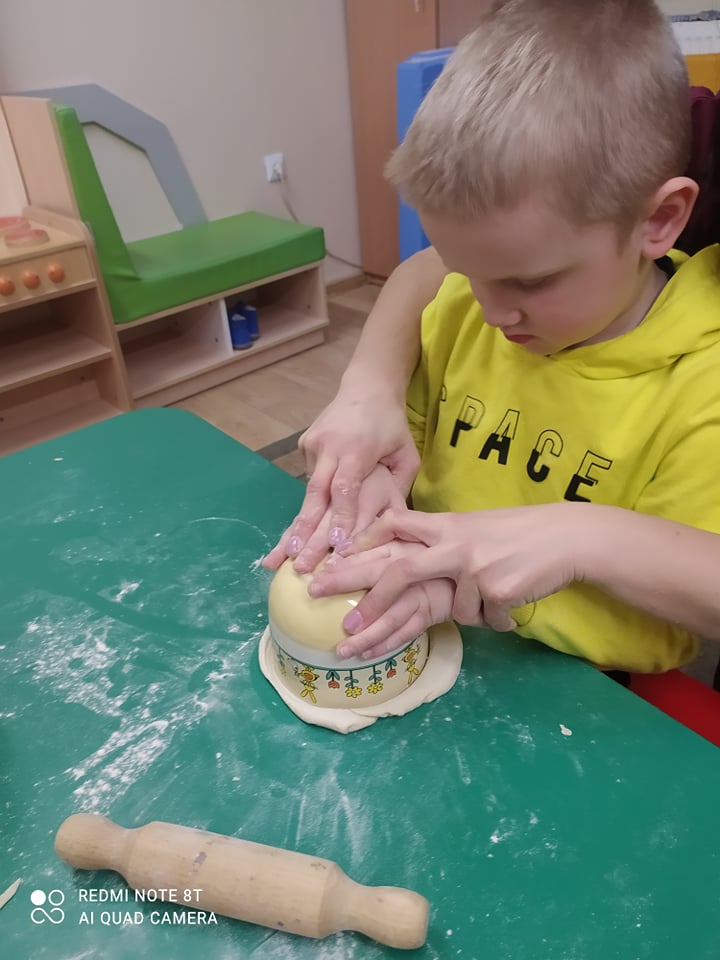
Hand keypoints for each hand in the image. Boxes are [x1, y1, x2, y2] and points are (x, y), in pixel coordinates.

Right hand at [263, 391, 418, 570]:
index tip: (336, 543)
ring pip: (308, 489)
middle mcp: (330, 447)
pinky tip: (298, 529)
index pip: (345, 488)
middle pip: (315, 492)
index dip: (340, 516)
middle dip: (305, 527)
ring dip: (299, 522)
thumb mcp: (406, 454)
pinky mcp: (304, 444)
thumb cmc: (392, 426)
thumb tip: (389, 523)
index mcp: (356, 449)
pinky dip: (309, 502)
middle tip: (295, 557)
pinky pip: (309, 478)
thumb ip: (399, 486)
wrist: (367, 388)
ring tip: (285, 553)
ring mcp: (313, 445)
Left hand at [309, 540, 454, 659]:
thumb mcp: (405, 539)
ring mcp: (421, 594)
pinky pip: (407, 632)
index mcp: (400, 548)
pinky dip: (387, 644)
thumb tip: (338, 553)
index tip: (315, 579)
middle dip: (345, 584)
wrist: (468, 568)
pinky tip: (367, 654)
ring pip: (391, 615)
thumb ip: (376, 542)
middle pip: (376, 577)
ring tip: (342, 648)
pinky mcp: (430, 614)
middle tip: (316, 595)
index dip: (342, 566)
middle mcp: (410, 569)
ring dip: (367, 633)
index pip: (368, 555)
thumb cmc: (429, 553)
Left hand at [310, 503, 584, 655]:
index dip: (365, 540)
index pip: (395, 524)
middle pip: (398, 571)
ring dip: (467, 613)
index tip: (336, 557)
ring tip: (489, 598)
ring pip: (451, 609)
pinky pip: (484, 618)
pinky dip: (498, 618)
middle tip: (344, 625)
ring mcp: (474, 567)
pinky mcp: (495, 590)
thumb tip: (414, 561)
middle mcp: (454, 543)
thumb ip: (445, 541)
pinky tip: (513, 606)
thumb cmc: (522, 533)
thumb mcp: (477, 527)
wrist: (567, 537)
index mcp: (447, 524)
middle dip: (367, 600)